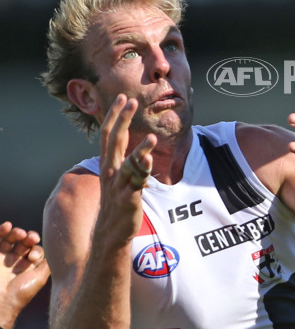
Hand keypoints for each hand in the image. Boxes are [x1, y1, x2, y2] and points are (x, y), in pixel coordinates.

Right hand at [0, 221, 50, 328]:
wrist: (1, 303)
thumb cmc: (21, 292)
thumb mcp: (40, 277)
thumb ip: (48, 262)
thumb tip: (59, 248)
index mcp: (30, 266)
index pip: (36, 249)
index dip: (36, 250)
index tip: (32, 258)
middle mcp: (18, 260)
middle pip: (25, 242)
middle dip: (29, 238)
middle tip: (31, 239)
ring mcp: (4, 257)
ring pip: (12, 239)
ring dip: (17, 233)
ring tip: (20, 234)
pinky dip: (2, 231)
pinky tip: (7, 226)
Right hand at [98, 94, 156, 244]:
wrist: (110, 231)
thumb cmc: (117, 201)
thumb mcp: (119, 177)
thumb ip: (127, 161)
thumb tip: (140, 149)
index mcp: (109, 163)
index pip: (109, 133)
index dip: (115, 114)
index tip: (122, 97)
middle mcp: (110, 170)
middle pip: (114, 140)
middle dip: (122, 119)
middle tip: (130, 101)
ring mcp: (118, 183)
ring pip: (128, 162)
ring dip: (140, 149)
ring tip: (151, 137)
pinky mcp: (128, 196)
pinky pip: (136, 181)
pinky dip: (142, 170)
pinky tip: (149, 161)